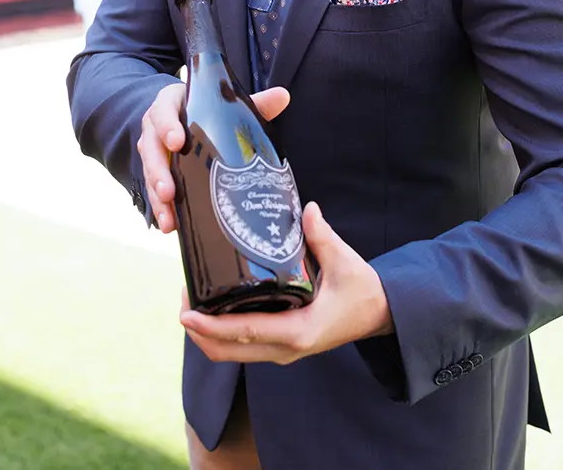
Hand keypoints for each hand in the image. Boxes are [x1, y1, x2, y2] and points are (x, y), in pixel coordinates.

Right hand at [136, 83, 290, 232]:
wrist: (182, 122)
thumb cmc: (208, 113)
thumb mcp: (224, 106)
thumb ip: (253, 103)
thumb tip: (283, 96)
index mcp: (171, 104)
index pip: (163, 110)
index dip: (167, 125)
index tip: (176, 142)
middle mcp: (156, 127)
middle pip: (149, 146)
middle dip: (158, 170)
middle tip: (169, 190)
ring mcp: (153, 152)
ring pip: (148, 172)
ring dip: (157, 195)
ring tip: (169, 215)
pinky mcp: (155, 173)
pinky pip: (152, 191)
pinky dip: (160, 209)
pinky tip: (170, 225)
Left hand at [179, 201, 393, 363]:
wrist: (378, 314)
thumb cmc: (362, 290)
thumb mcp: (345, 261)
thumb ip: (322, 236)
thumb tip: (307, 209)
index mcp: (299, 331)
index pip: (245, 333)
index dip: (211, 326)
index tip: (186, 313)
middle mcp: (285, 349)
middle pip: (227, 351)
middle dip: (198, 331)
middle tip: (183, 297)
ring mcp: (282, 351)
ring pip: (231, 353)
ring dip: (207, 334)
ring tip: (193, 298)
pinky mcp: (281, 345)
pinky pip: (243, 346)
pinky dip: (222, 332)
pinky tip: (216, 304)